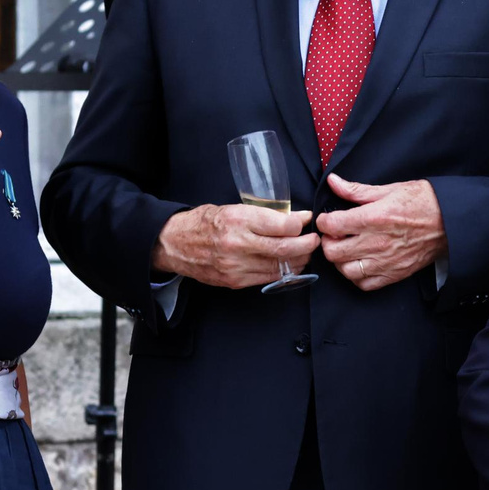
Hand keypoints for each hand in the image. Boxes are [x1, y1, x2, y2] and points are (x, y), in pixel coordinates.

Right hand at [154, 202, 318, 289]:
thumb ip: (262, 215)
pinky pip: (268, 279)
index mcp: (238, 220)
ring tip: (305, 252)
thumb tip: (293, 218)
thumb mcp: (231, 208)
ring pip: (280, 267)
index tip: (307, 220)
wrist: (174, 244)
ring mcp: (236, 266)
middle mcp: (238, 244)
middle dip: (307, 245)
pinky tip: (290, 265)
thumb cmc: (203, 222)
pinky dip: (284, 272)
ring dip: (299, 260)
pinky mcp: (235, 281)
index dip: (300, 224)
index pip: (281, 225)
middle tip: (315, 240)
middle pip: (285, 249)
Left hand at [317, 174, 445, 291]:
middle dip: (328, 242)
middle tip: (335, 235)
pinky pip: (364, 284)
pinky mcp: (394, 274)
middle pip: (333, 251)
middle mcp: (376, 242)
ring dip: (341, 261)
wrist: (450, 222)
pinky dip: (357, 276)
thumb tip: (333, 182)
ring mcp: (385, 261)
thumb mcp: (389, 189)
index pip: (331, 225)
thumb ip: (356, 190)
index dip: (323, 221)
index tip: (328, 219)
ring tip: (347, 250)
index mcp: (373, 217)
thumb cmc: (423, 202)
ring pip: (346, 270)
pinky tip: (360, 264)